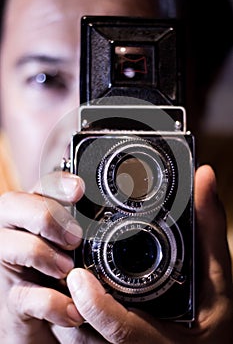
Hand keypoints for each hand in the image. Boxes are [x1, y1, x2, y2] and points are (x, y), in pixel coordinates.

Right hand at [0, 171, 84, 343]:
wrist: (50, 319)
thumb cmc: (68, 272)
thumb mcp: (81, 245)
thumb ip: (89, 226)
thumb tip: (120, 208)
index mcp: (37, 215)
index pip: (39, 187)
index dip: (56, 183)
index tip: (78, 190)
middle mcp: (18, 233)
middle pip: (12, 205)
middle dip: (44, 216)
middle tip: (74, 237)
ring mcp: (11, 265)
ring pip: (7, 245)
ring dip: (41, 253)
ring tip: (67, 269)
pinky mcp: (14, 300)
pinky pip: (23, 296)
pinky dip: (51, 303)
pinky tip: (73, 309)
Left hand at [55, 165, 232, 343]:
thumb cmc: (211, 320)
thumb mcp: (216, 277)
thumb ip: (208, 228)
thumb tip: (203, 177)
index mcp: (163, 340)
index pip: (122, 331)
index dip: (96, 306)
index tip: (78, 276)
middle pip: (86, 338)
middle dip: (68, 303)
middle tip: (62, 267)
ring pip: (77, 343)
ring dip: (65, 310)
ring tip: (63, 276)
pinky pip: (81, 342)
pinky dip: (72, 317)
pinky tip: (73, 292)